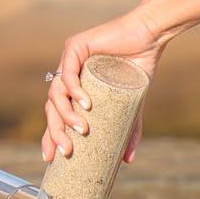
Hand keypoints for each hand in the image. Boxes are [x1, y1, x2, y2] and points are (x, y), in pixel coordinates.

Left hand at [42, 4, 165, 164]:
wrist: (150, 38)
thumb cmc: (139, 68)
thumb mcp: (131, 106)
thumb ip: (129, 130)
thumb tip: (127, 161)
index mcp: (73, 88)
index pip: (55, 114)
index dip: (49, 135)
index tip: (51, 158)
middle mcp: (66, 74)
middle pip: (52, 106)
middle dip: (54, 131)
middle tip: (65, 151)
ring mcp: (68, 59)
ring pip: (56, 92)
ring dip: (65, 114)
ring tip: (81, 130)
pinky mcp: (75, 46)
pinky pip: (68, 72)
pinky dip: (73, 90)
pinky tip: (84, 104)